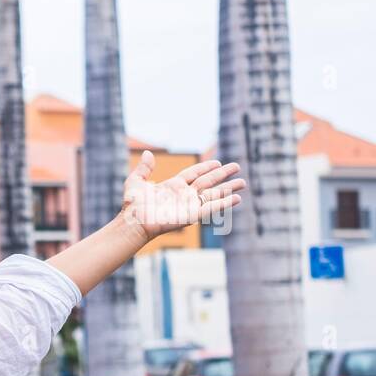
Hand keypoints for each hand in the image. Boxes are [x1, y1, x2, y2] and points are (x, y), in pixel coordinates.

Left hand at [120, 150, 245, 241]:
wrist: (134, 222)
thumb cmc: (132, 205)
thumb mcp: (136, 182)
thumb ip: (144, 168)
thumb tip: (148, 152)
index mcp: (173, 186)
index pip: (194, 173)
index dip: (206, 167)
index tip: (218, 161)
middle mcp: (184, 195)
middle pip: (208, 181)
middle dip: (223, 174)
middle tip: (237, 166)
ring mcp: (189, 205)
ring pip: (213, 194)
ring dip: (228, 188)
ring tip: (243, 183)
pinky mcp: (192, 215)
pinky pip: (211, 207)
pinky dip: (224, 202)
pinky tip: (237, 198)